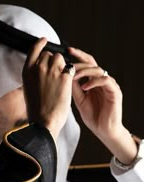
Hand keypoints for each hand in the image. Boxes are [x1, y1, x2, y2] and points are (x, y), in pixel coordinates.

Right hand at [22, 38, 73, 140]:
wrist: (43, 121)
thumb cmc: (36, 109)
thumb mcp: (29, 89)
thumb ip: (34, 76)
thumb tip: (41, 69)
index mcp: (27, 72)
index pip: (33, 50)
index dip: (39, 43)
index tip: (44, 40)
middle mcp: (38, 69)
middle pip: (49, 54)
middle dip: (53, 60)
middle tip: (55, 72)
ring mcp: (51, 72)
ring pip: (60, 58)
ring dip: (62, 65)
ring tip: (62, 77)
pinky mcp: (64, 78)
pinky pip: (69, 67)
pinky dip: (70, 72)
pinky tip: (69, 80)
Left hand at [70, 47, 136, 163]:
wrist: (103, 130)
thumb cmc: (92, 115)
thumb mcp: (78, 98)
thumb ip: (74, 87)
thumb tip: (65, 73)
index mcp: (93, 81)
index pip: (86, 64)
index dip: (77, 57)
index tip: (67, 51)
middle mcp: (101, 81)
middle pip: (92, 62)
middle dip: (80, 57)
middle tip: (70, 54)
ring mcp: (109, 85)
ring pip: (98, 70)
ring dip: (84, 71)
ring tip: (74, 76)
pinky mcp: (115, 91)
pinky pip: (106, 80)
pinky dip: (94, 81)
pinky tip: (84, 86)